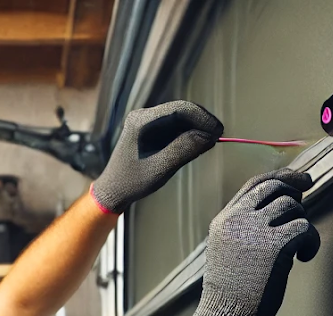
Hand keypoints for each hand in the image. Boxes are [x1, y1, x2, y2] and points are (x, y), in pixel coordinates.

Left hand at [90, 101, 222, 213]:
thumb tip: (209, 136)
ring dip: (196, 128)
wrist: (113, 190)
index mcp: (142, 121)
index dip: (202, 117)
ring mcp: (147, 122)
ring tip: (210, 141)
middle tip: (219, 136)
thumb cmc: (132, 181)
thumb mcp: (161, 168)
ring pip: (180, 119)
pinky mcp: (151, 131)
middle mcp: (144, 116)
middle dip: (201, 122)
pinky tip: (198, 144)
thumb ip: (184, 149)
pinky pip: (175, 127)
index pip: (179, 109)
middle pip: (181, 111)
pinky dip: (188, 134)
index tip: (218, 130)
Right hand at [176, 170, 320, 315]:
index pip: (254, 184)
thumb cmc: (230, 293)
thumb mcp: (227, 252)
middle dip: (296, 189)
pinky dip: (311, 242)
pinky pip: (305, 228)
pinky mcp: (275, 245)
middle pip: (275, 187)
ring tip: (298, 245)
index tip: (298, 180)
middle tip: (308, 197)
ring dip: (302, 223)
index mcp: (224, 221)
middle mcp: (237, 220)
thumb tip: (281, 210)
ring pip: (292, 207)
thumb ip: (245, 229)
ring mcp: (255, 230)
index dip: (280, 177)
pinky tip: (304, 257)